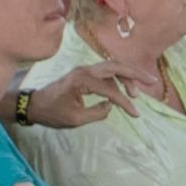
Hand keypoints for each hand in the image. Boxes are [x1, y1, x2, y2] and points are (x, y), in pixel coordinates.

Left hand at [24, 61, 155, 127]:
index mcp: (81, 80)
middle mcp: (84, 71)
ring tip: (136, 93)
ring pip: (111, 68)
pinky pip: (105, 73)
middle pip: (115, 66)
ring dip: (126, 77)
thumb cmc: (52, 113)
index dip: (125, 102)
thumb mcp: (76, 119)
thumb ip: (97, 113)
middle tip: (151, 81)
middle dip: (134, 73)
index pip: (110, 89)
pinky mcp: (84, 74)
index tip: (135, 114)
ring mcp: (84, 71)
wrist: (34, 105)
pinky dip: (117, 80)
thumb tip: (111, 106)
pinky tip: (123, 91)